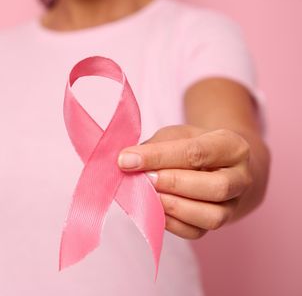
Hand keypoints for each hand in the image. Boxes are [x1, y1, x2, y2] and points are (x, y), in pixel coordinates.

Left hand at [117, 125, 252, 238]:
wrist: (218, 165)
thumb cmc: (192, 147)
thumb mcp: (176, 135)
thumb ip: (155, 147)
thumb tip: (127, 162)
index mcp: (232, 146)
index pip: (196, 152)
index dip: (158, 157)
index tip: (126, 160)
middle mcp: (242, 178)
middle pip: (215, 187)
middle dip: (174, 184)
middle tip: (144, 180)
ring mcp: (234, 205)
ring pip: (211, 216)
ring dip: (174, 207)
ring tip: (148, 196)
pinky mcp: (220, 224)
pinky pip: (197, 232)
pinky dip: (172, 223)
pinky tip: (154, 210)